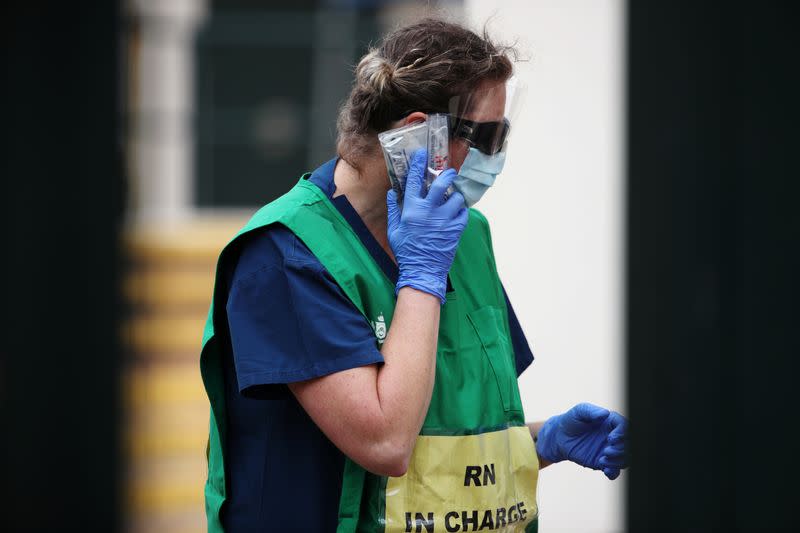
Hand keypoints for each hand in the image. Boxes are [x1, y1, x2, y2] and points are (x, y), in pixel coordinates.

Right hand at [387, 149, 467, 303]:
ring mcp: (444, 220)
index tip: (422, 154)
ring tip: (451, 200)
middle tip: (448, 173)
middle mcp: (429, 212)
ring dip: (454, 196)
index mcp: (412, 210)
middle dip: (447, 174)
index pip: (414, 181)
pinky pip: (463, 213)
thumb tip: (392, 193)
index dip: (418, 165)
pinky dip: (460, 211)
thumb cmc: (406, 252)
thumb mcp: (394, 231)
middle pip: (442, 184)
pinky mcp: (456, 229)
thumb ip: (393, 210)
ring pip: (456, 198)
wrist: (422, 271)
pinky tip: (455, 213)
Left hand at [536, 403, 628, 479]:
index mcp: (611, 423)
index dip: (623, 434)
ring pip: (625, 459)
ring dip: (618, 462)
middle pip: (629, 445)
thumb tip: (605, 413)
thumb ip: (590, 411)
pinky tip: (605, 469)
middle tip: (606, 451)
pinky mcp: (602, 462)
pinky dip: (613, 472)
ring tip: (602, 460)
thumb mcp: (579, 412)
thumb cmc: (571, 421)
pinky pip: (614, 471)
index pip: (626, 427)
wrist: (559, 437)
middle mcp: (613, 437)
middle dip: (621, 450)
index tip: (610, 438)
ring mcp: (609, 450)